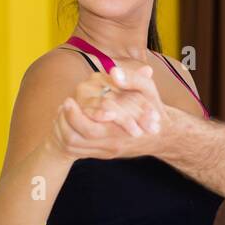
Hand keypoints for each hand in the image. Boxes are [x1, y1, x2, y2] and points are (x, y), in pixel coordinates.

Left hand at [49, 64, 164, 160]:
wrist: (164, 137)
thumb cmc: (155, 111)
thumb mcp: (150, 92)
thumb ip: (133, 79)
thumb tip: (114, 71)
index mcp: (120, 132)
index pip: (89, 129)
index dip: (74, 116)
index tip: (67, 100)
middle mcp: (111, 145)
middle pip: (75, 140)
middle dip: (63, 123)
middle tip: (61, 105)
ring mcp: (106, 151)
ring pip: (74, 146)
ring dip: (63, 130)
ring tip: (61, 112)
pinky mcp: (104, 153)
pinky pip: (79, 150)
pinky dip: (69, 135)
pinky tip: (68, 121)